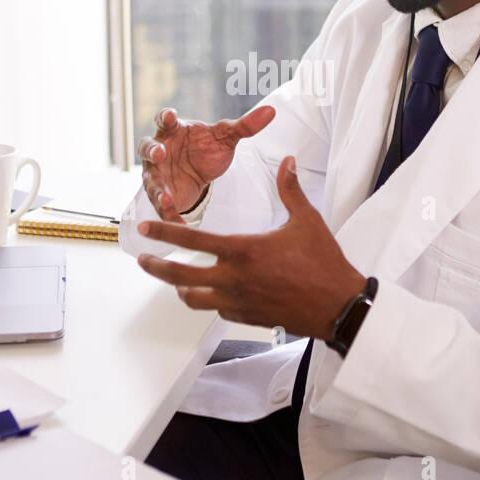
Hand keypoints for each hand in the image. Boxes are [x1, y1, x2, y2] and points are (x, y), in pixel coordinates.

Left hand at [135, 155, 366, 340]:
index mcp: (243, 250)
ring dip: (179, 287)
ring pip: (192, 299)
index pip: (191, 238)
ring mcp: (237, 301)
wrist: (337, 306)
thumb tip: (287, 162)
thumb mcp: (307, 220)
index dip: (163, 231)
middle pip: (179, 275)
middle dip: (156, 267)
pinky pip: (215, 310)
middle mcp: (233, 278)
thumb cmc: (324, 264)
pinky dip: (207, 300)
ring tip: (175, 279)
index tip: (145, 228)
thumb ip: (290, 189)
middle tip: (143, 260)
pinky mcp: (245, 317)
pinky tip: (210, 292)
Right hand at [137, 104, 275, 222]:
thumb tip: (271, 111)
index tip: (169, 115)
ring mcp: (157, 174)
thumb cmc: (206, 149)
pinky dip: (168, 214)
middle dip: (152, 151)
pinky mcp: (161, 195)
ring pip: (150, 180)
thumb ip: (245, 126)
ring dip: (157, 189)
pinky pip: (160, 206)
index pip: (164, 120)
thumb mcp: (226, 138)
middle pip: (147, 147)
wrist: (200, 174)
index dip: (165, 117)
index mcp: (174, 131)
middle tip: (159, 154)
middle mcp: (160, 151)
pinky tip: (179, 224)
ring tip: (166, 198)